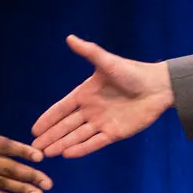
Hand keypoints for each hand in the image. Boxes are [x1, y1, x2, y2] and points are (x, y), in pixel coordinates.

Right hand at [31, 36, 172, 157]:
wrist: (158, 86)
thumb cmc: (133, 72)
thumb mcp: (108, 62)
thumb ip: (89, 52)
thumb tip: (70, 38)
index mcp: (85, 94)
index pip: (61, 109)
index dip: (48, 119)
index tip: (34, 129)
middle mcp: (91, 110)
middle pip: (66, 126)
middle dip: (50, 136)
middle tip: (34, 148)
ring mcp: (102, 122)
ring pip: (77, 136)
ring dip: (61, 144)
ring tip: (47, 154)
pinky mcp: (115, 133)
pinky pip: (95, 143)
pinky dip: (81, 148)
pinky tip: (68, 154)